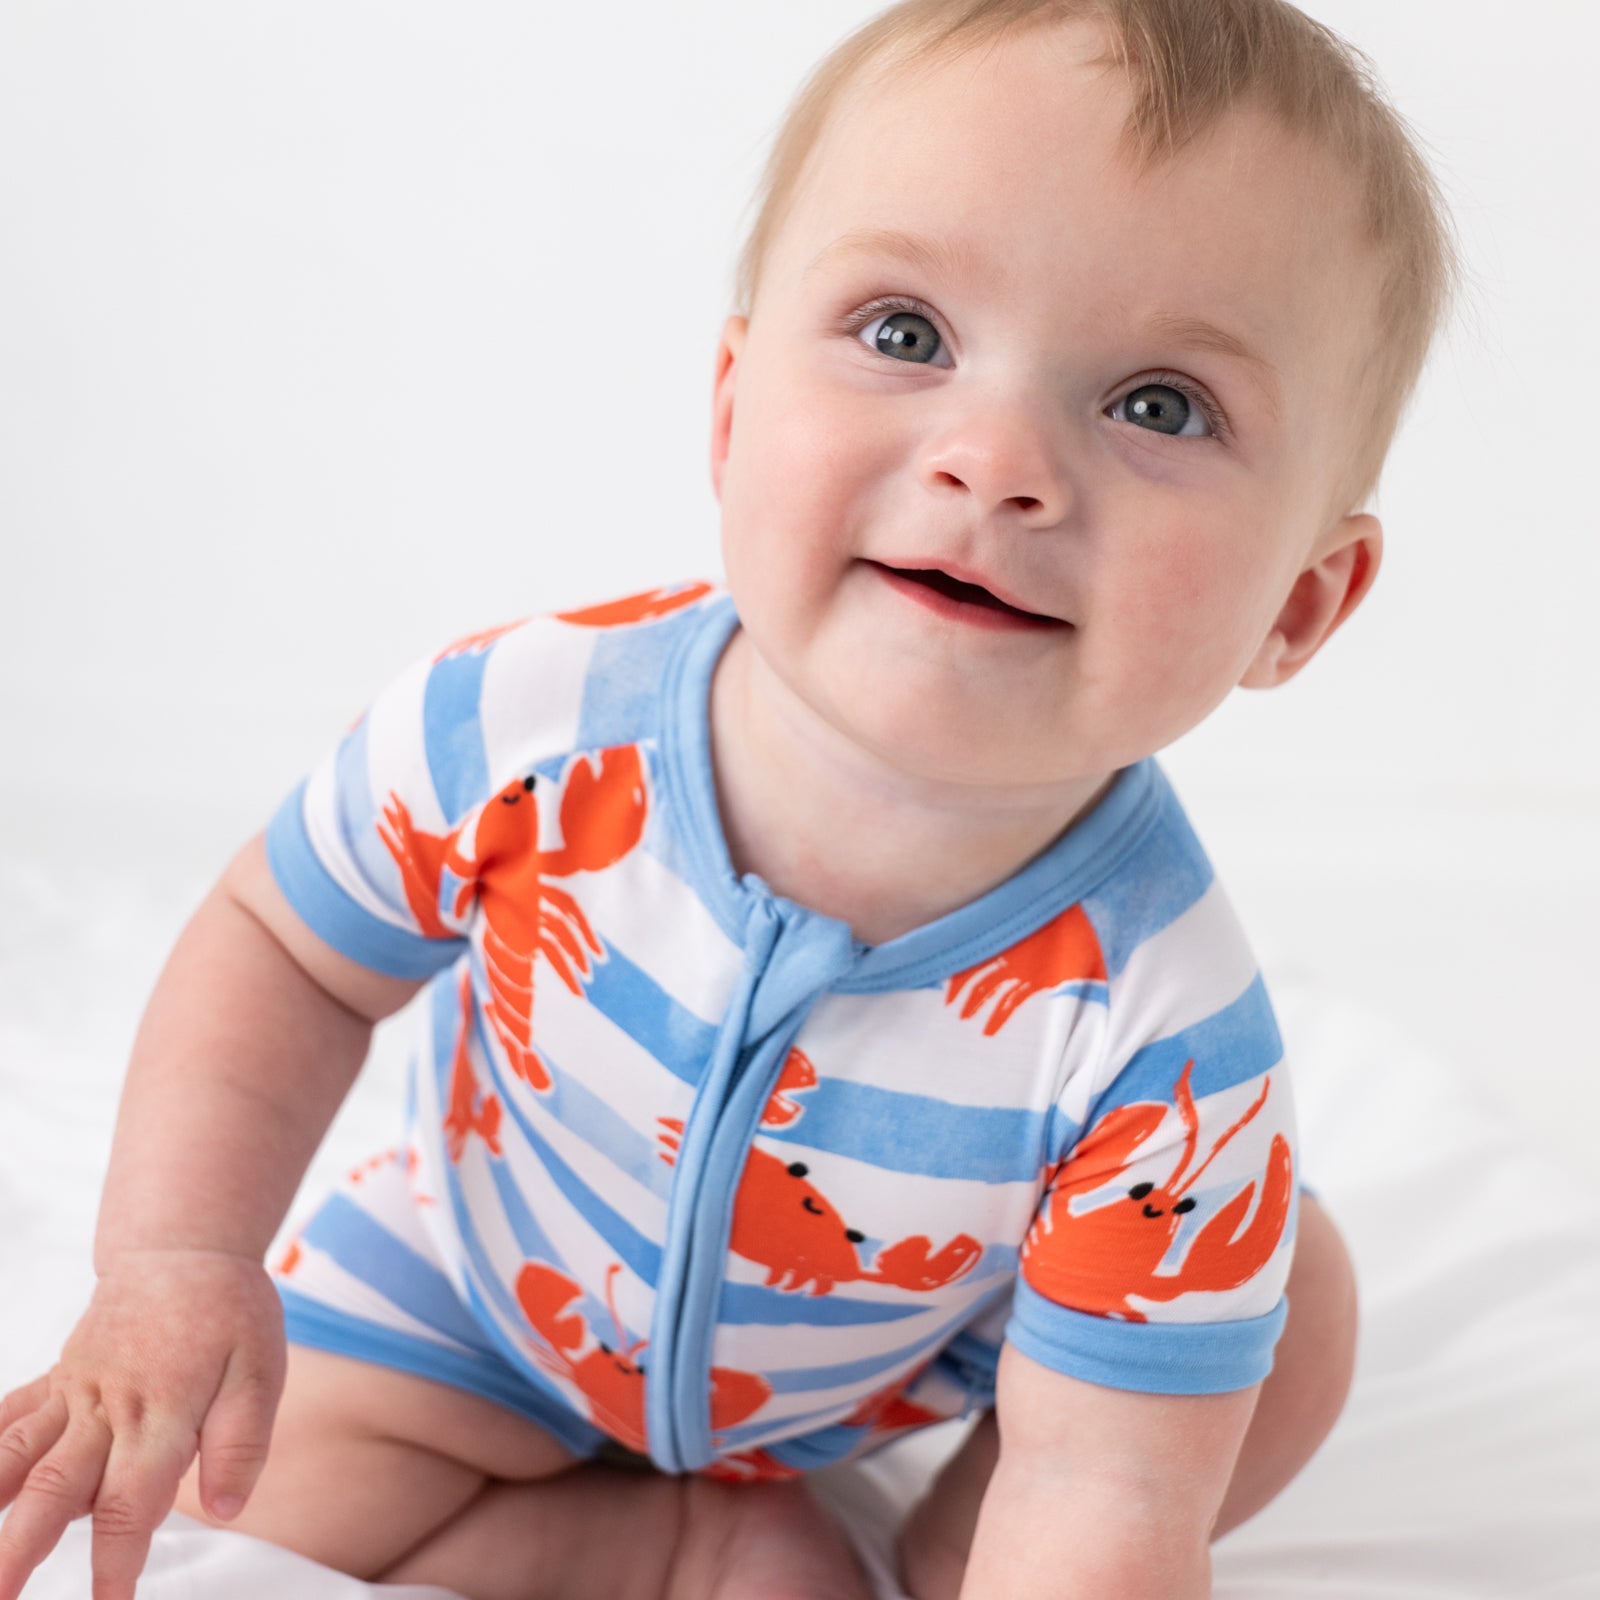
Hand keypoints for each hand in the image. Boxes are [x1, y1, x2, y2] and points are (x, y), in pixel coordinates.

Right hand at [0, 1250, 285, 1599]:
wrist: (185, 1248)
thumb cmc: (229, 1310)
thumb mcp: (262, 1368)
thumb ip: (242, 1439)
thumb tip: (227, 1506)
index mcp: (161, 1412)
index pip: (131, 1501)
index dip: (117, 1559)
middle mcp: (106, 1407)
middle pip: (52, 1490)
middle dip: (18, 1553)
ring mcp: (73, 1393)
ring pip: (15, 1457)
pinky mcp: (56, 1382)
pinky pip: (7, 1418)